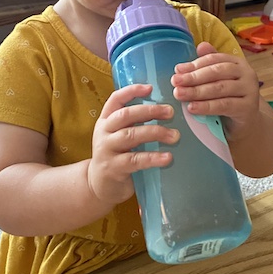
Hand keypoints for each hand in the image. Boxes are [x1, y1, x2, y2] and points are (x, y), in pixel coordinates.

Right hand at [88, 84, 178, 205]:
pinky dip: (153, 158)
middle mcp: (104, 132)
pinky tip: (167, 157)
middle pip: (125, 115)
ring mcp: (106, 150)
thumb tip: (164, 111)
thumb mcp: (118, 136)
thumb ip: (133, 124)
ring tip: (174, 136)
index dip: (132, 91)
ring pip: (131, 136)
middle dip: (149, 111)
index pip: (116, 99)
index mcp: (106, 120)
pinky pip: (135, 160)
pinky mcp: (113, 168)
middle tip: (170, 111)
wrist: (98, 185)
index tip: (150, 88)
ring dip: (155, 133)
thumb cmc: (116, 156)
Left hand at [171, 41, 259, 137]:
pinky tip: (192, 107)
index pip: (214, 59)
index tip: (177, 70)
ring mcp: (250, 90)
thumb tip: (200, 46)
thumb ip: (208, 65)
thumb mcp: (217, 81)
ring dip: (197, 91)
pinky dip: (206, 106)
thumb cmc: (228, 98)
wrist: (245, 122)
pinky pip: (224, 105)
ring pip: (219, 88)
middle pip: (217, 72)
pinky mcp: (248, 107)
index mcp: (237, 63)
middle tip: (175, 81)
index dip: (194, 64)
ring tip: (179, 94)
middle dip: (193, 77)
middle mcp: (247, 73)